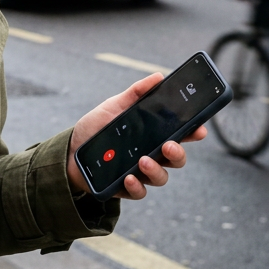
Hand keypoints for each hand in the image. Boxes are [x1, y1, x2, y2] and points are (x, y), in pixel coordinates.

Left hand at [67, 73, 207, 199]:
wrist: (70, 150)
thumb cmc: (96, 127)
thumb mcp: (114, 106)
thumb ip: (136, 93)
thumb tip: (158, 77)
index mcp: (153, 134)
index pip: (180, 134)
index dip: (193, 132)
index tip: (199, 129)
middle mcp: (151, 154)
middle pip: (176, 158)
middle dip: (178, 153)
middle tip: (168, 146)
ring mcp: (140, 172)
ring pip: (161, 177)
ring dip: (156, 169)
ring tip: (142, 160)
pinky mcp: (126, 187)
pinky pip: (140, 191)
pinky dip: (136, 186)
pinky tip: (128, 177)